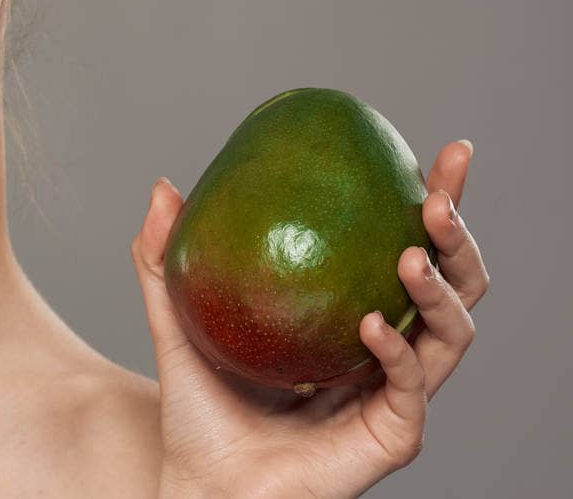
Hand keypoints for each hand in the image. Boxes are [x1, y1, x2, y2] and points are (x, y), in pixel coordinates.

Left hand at [130, 139, 488, 498]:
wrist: (199, 486)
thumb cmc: (199, 413)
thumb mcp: (175, 321)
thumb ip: (165, 260)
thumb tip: (164, 185)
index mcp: (353, 317)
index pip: (409, 249)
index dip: (436, 204)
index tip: (437, 155)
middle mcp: (387, 353)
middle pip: (452, 284)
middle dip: (457, 235)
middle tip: (435, 195)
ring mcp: (395, 396)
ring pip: (451, 333)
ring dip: (438, 287)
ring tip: (409, 253)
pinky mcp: (390, 437)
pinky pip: (409, 388)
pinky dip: (396, 352)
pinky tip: (369, 324)